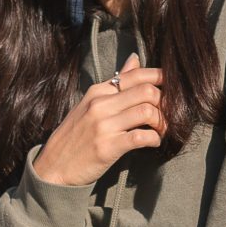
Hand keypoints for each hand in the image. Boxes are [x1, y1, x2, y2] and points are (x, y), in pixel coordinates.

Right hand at [31, 56, 166, 187]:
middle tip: (168, 115)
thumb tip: (135, 58)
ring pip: (147, 111)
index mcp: (98, 91)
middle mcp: (101, 104)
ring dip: (162, 122)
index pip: (136, 74)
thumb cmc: (75, 136)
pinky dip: (154, 139)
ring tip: (161, 130)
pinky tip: (153, 143)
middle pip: (147, 91)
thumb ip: (115, 83)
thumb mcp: (90, 104)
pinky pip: (141, 137)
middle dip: (165, 103)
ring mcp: (104, 125)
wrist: (53, 168)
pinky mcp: (108, 147)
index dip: (160, 78)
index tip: (172, 89)